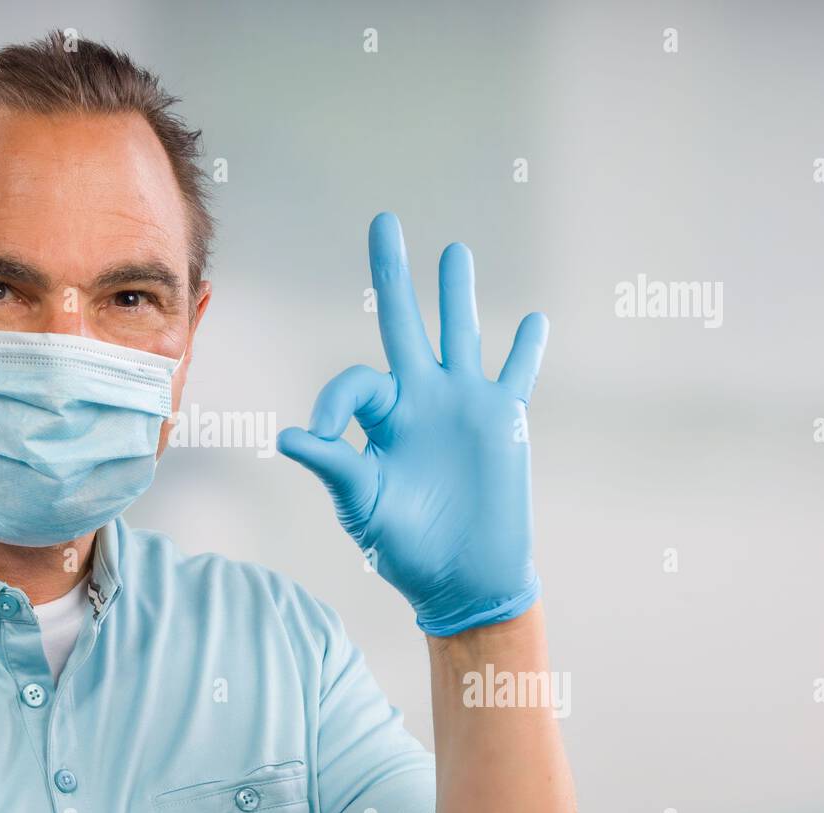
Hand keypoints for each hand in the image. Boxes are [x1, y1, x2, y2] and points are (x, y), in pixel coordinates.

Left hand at [277, 212, 547, 636]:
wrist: (462, 578)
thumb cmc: (404, 546)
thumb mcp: (362, 504)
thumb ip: (334, 464)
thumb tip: (289, 436)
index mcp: (380, 418)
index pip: (355, 382)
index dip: (335, 402)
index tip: (322, 437)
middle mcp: (419, 400)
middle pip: (404, 322)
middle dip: (393, 274)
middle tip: (383, 223)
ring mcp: (463, 405)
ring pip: (460, 333)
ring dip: (457, 293)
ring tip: (454, 252)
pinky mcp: (503, 419)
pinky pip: (515, 374)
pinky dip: (526, 348)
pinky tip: (533, 320)